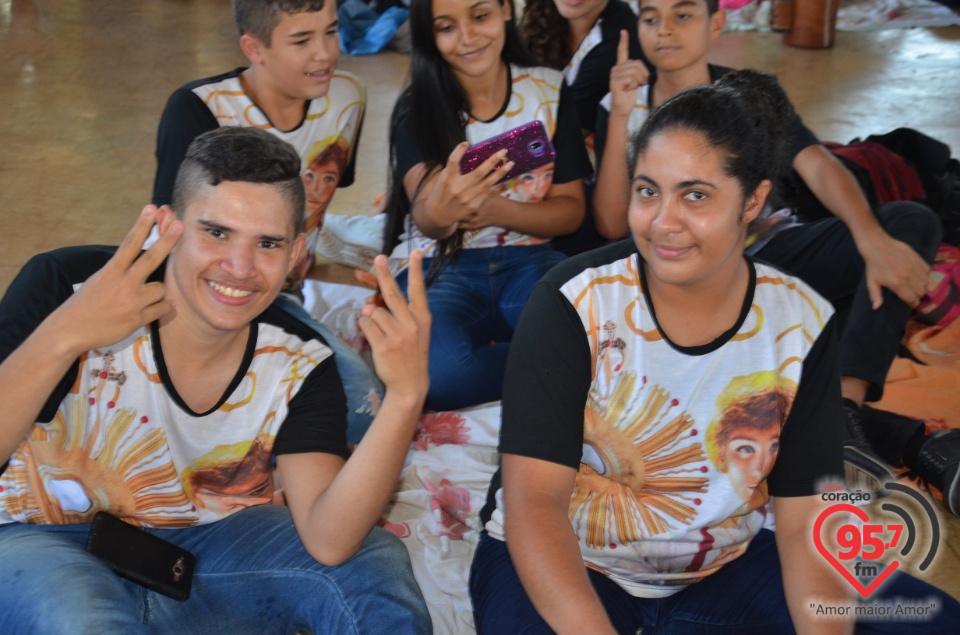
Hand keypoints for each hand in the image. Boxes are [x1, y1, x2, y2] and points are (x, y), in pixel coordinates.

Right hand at [55, 205, 182, 352]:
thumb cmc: (86, 303)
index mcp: (111, 271)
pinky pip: (163, 308)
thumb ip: (121, 269)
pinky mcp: (138, 319)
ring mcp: (132, 301)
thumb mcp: (100, 279)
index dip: (142, 225)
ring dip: (155, 293)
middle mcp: (123, 283)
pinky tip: (158, 308)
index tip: (151, 208)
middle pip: (151, 258)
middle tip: (180, 226)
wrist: (71, 329)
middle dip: (167, 241)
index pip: (130, 243)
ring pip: (160, 289)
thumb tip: (140, 260)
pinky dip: (163, 308)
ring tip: (138, 300)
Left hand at [358, 251, 430, 399]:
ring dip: (370, 318)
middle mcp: (411, 322)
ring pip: (373, 312)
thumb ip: (396, 314)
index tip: (416, 251)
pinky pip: (365, 324)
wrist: (411, 383)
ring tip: (379, 332)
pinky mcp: (383, 344)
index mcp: (422, 317)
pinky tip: (373, 337)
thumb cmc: (412, 353)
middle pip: (392, 292)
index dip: (416, 269)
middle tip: (379, 258)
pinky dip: (364, 327)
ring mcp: (398, 333)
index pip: (418, 289)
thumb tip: (369, 304)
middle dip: (384, 273)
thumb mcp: (414, 331)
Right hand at [424, 142, 514, 229]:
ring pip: (487, 183)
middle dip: (492, 161)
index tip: (466, 143)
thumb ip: (453, 169)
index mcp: (448, 179)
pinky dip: (498, 187)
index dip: (459, 151)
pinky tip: (506, 181)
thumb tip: (470, 155)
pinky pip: (488, 194)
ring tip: (511, 164)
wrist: (439, 215)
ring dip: (500, 173)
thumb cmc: (441, 193)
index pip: (453, 161)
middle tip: (503, 152)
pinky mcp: (473, 206)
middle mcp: (458, 188)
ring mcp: (467, 198)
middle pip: (478, 172)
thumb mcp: (443, 179)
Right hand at [608, 30, 648, 117]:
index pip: (622, 51)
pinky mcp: (614, 82)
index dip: (623, 41)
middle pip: (637, 64)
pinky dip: (633, 85)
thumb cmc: (630, 94)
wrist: (623, 108)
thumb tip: (639, 67)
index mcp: (621, 66)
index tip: (623, 31)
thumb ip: (638, 70)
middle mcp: (616, 68)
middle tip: (638, 84)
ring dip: (638, 81)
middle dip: (642, 75)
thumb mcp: (637, 79)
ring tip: (632, 87)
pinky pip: (630, 78)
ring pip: (635, 71)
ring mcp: (614, 75)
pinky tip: (627, 89)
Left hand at [858, 230, 931, 308]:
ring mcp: (913, 266)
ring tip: (915, 285)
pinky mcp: (917, 258)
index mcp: (896, 283)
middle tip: (913, 294)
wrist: (876, 245)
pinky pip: (928, 270)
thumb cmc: (873, 266)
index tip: (911, 303)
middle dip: (918, 296)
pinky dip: (925, 275)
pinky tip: (918, 276)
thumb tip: (876, 308)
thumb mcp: (871, 282)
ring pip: (926, 282)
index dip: (912, 303)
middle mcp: (907, 276)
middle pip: (921, 292)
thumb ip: (875, 295)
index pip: (911, 299)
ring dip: (922, 286)